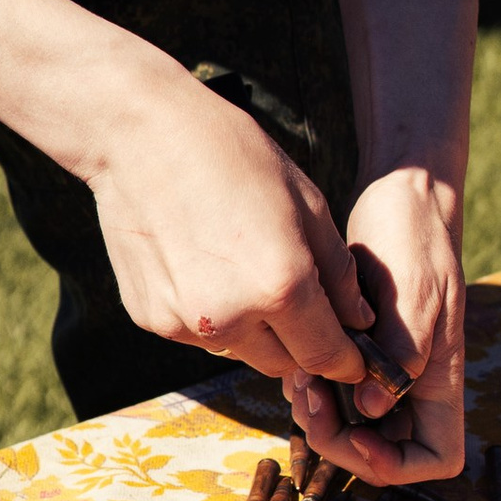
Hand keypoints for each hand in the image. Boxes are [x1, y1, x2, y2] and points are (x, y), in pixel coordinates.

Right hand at [88, 64, 373, 387]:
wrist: (141, 135)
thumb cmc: (232, 156)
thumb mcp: (307, 202)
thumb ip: (338, 273)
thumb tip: (359, 320)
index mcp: (280, 286)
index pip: (327, 357)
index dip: (347, 360)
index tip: (352, 352)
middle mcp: (230, 317)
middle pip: (284, 364)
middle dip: (300, 343)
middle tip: (298, 298)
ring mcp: (184, 323)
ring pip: (240, 351)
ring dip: (254, 330)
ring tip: (244, 269)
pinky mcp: (151, 319)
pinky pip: (198, 335)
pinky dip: (212, 315)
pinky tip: (204, 265)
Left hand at [289, 165, 465, 483]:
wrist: (400, 194)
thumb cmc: (415, 235)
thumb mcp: (413, 290)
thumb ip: (400, 353)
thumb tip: (370, 408)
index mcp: (442, 378)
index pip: (438, 457)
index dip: (397, 464)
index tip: (359, 430)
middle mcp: (417, 384)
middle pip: (386, 451)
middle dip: (342, 439)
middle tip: (308, 398)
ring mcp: (388, 370)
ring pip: (355, 425)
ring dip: (321, 415)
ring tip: (297, 378)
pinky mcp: (361, 351)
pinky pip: (337, 393)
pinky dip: (313, 388)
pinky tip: (295, 359)